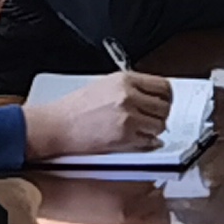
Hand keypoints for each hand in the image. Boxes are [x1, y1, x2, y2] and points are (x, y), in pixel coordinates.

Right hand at [25, 73, 171, 159]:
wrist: (57, 125)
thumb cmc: (74, 108)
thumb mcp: (105, 85)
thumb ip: (131, 88)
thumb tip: (151, 96)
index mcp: (125, 80)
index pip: (163, 86)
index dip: (167, 97)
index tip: (165, 102)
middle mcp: (128, 96)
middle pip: (164, 106)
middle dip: (161, 114)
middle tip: (153, 119)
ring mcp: (127, 117)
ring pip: (159, 125)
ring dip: (154, 130)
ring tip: (142, 130)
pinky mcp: (124, 137)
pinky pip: (148, 141)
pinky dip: (147, 143)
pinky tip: (138, 140)